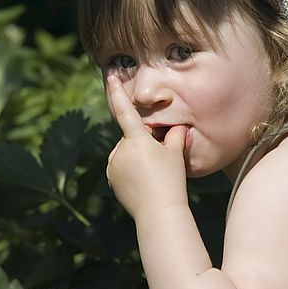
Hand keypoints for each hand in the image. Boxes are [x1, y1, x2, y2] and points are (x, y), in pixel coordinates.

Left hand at [105, 75, 189, 220]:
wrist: (159, 211)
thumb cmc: (171, 180)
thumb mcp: (176, 154)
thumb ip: (175, 135)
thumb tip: (177, 126)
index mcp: (136, 139)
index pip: (125, 110)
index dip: (117, 91)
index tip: (110, 77)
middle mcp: (120, 150)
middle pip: (131, 138)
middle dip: (143, 143)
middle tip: (160, 159)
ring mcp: (113, 165)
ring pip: (125, 152)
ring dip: (136, 156)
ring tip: (153, 173)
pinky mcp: (111, 178)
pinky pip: (120, 166)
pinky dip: (130, 169)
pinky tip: (144, 181)